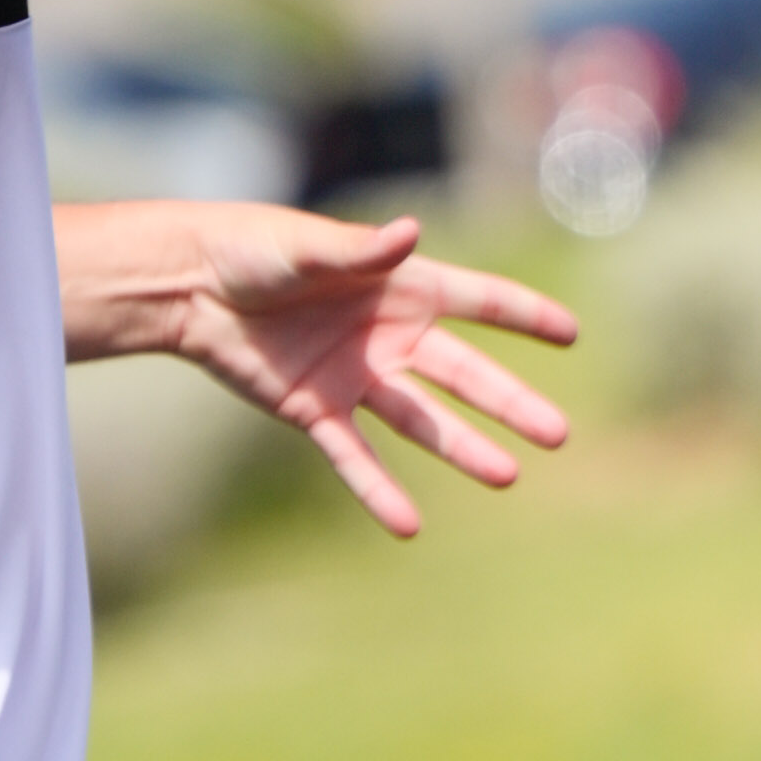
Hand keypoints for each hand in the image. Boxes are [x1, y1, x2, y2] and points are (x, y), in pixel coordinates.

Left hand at [56, 199, 573, 542]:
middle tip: (558, 434)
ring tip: (508, 476)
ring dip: (464, 449)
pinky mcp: (316, 411)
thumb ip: (359, 250)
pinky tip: (408, 526)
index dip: (524, 316)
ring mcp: (357, 377)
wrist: (189, 285)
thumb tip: (410, 234)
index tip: (570, 335)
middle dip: (511, 403)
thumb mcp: (306, 246)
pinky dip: (379, 492)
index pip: (478, 301)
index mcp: (400, 286)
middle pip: (465, 374)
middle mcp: (389, 335)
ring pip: (422, 421)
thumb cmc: (251, 247)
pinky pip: (355, 458)